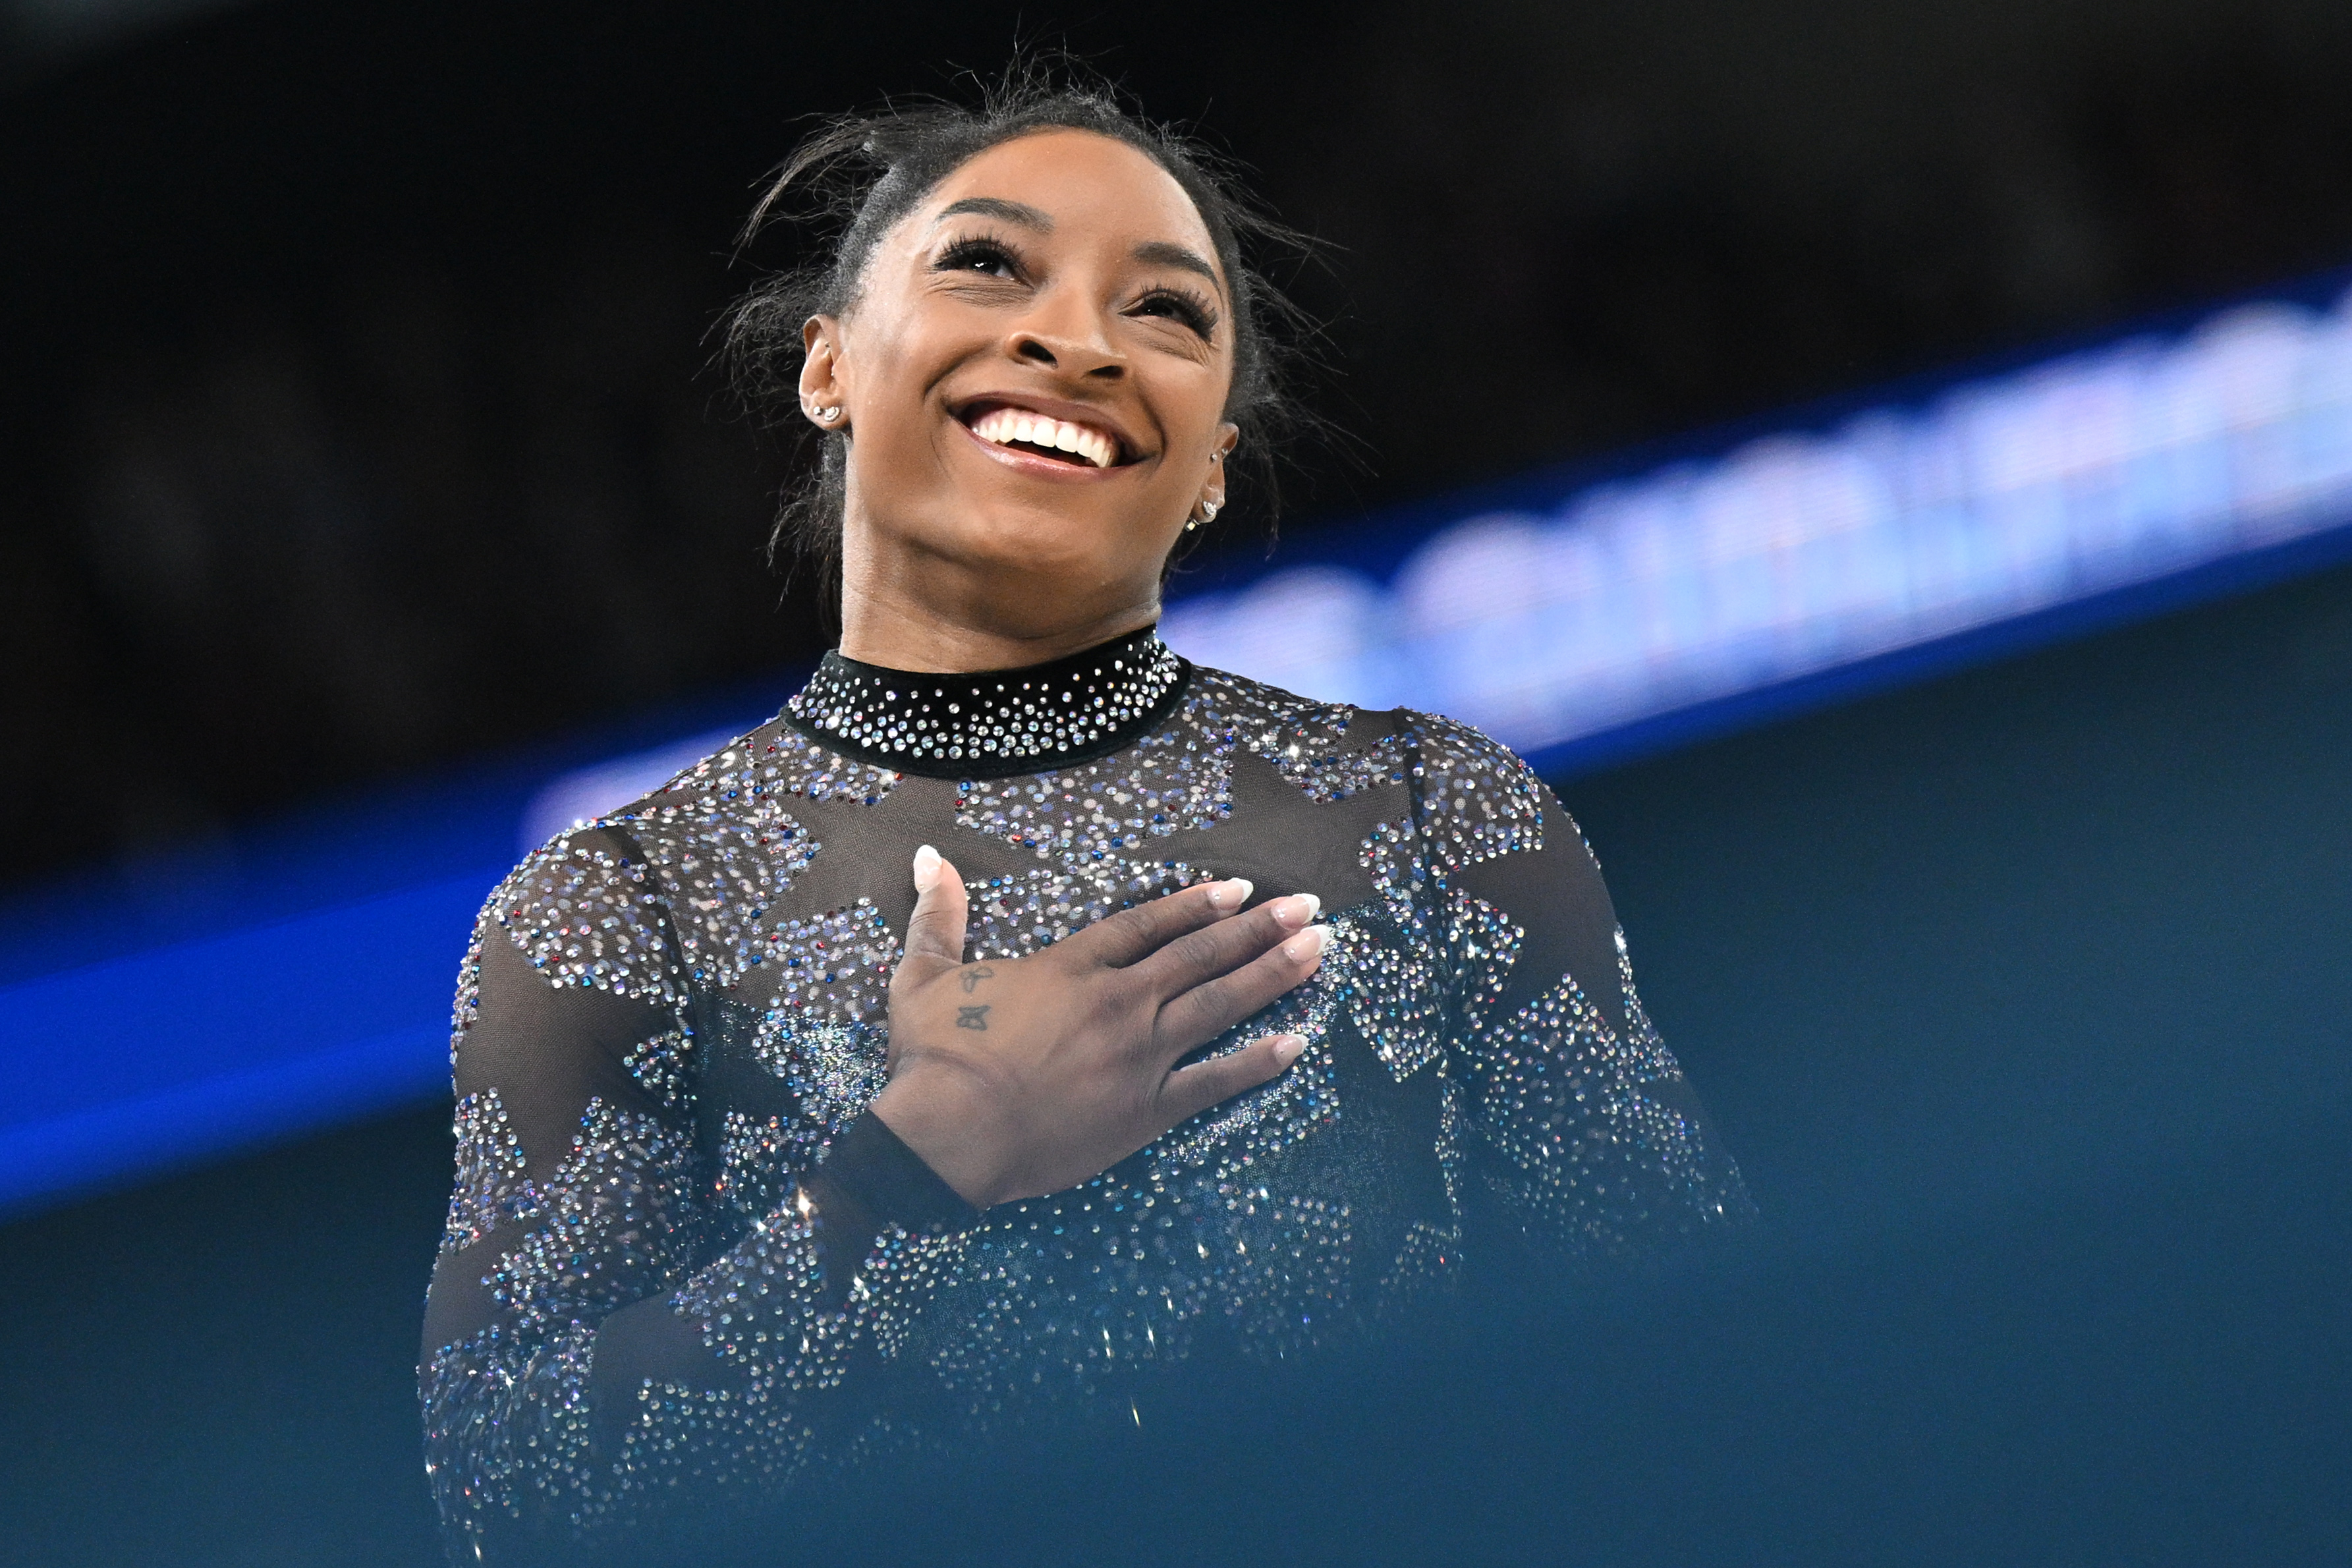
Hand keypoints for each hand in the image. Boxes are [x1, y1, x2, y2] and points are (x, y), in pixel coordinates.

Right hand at [870, 845, 1326, 1208]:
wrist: (946, 1135)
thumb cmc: (933, 1057)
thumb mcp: (924, 974)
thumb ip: (938, 915)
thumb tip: (928, 857)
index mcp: (1072, 967)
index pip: (1150, 924)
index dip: (1198, 904)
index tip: (1241, 889)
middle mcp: (1118, 1002)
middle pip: (1202, 956)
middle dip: (1260, 929)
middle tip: (1308, 909)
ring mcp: (1138, 1056)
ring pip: (1220, 1005)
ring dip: (1273, 975)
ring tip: (1318, 951)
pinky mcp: (1145, 1110)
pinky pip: (1215, 1081)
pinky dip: (1258, 1062)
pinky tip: (1297, 1044)